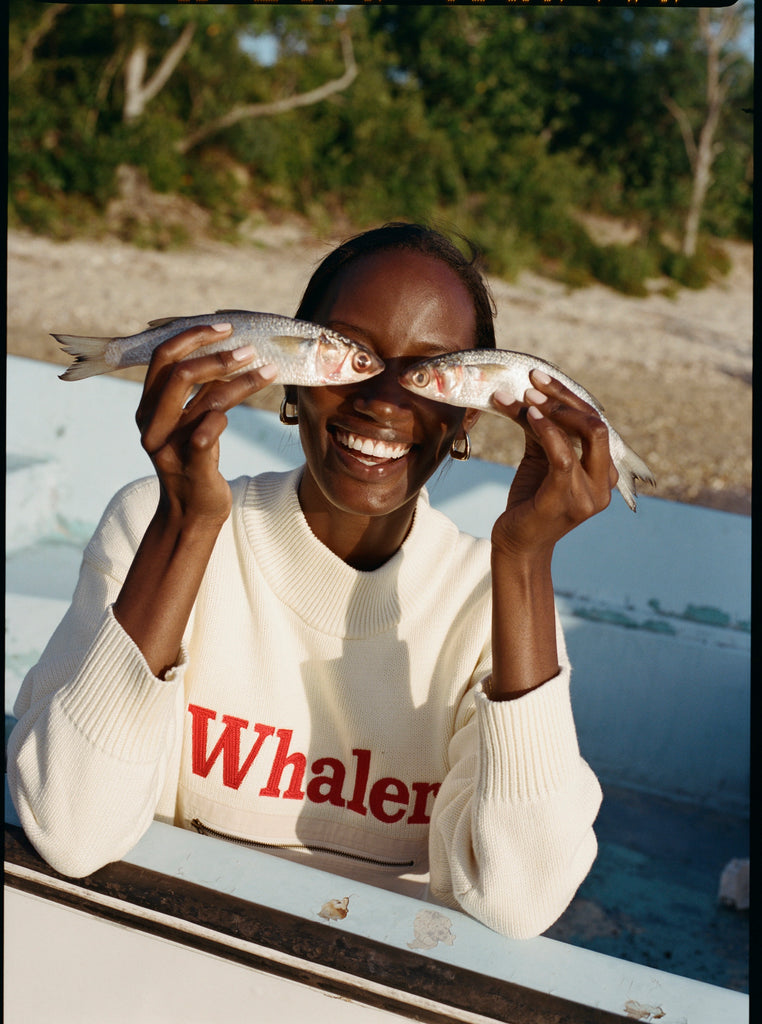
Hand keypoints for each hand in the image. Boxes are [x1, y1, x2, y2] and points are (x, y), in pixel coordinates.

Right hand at [135, 323, 277, 526]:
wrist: (191, 514)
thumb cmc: (195, 463)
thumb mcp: (188, 424)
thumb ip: (196, 394)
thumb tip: (225, 354)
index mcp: (148, 407)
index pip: (163, 356)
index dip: (193, 335)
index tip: (225, 327)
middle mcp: (152, 423)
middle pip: (180, 372)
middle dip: (218, 355)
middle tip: (250, 349)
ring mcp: (169, 446)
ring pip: (206, 400)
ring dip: (242, 381)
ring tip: (268, 372)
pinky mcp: (191, 465)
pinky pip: (210, 432)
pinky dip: (228, 417)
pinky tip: (249, 409)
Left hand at [490, 369, 617, 558]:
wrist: (517, 544)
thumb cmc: (529, 501)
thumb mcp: (540, 460)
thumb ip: (545, 431)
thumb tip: (532, 396)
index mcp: (604, 472)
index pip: (596, 422)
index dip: (570, 397)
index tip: (541, 378)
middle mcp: (605, 484)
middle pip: (597, 424)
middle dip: (565, 398)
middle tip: (534, 382)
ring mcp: (590, 494)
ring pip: (586, 435)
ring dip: (554, 410)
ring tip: (527, 396)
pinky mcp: (566, 500)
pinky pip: (563, 456)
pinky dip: (547, 430)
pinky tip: (529, 414)